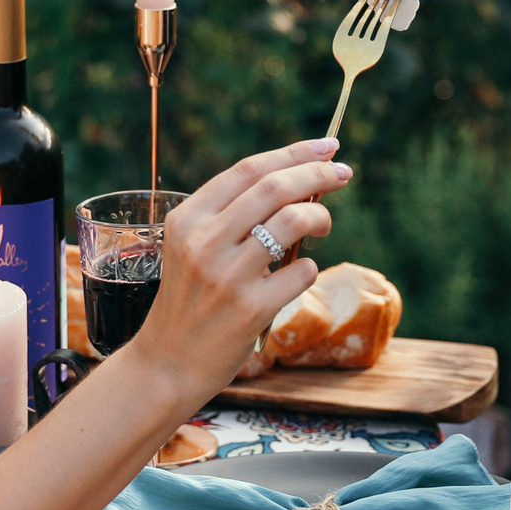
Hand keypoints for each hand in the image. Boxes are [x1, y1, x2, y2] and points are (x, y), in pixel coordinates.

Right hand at [128, 138, 347, 394]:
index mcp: (187, 219)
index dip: (294, 152)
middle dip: (318, 174)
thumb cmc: (189, 301)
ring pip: (292, 222)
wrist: (167, 362)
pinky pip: (301, 271)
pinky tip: (299, 273)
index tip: (328, 146)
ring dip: (320, 218)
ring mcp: (227, 275)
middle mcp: (204, 242)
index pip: (248, 170)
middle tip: (343, 173)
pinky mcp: (251, 308)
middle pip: (275, 187)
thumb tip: (297, 182)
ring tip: (323, 226)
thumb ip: (231, 216)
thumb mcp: (192, 248)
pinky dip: (309, 266)